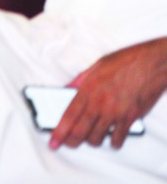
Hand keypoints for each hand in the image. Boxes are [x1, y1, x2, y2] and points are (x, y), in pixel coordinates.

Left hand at [51, 38, 166, 150]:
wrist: (151, 64)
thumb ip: (79, 81)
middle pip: (80, 131)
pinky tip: (112, 139)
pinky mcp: (130, 118)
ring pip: (97, 138)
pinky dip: (114, 142)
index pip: (68, 116)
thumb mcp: (96, 66)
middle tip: (68, 144)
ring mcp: (115, 113)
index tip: (53, 142)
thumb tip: (66, 89)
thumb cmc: (125, 62)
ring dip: (92, 141)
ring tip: (91, 138)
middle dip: (71, 141)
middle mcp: (99, 104)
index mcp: (87, 90)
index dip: (59, 132)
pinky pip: (119, 138)